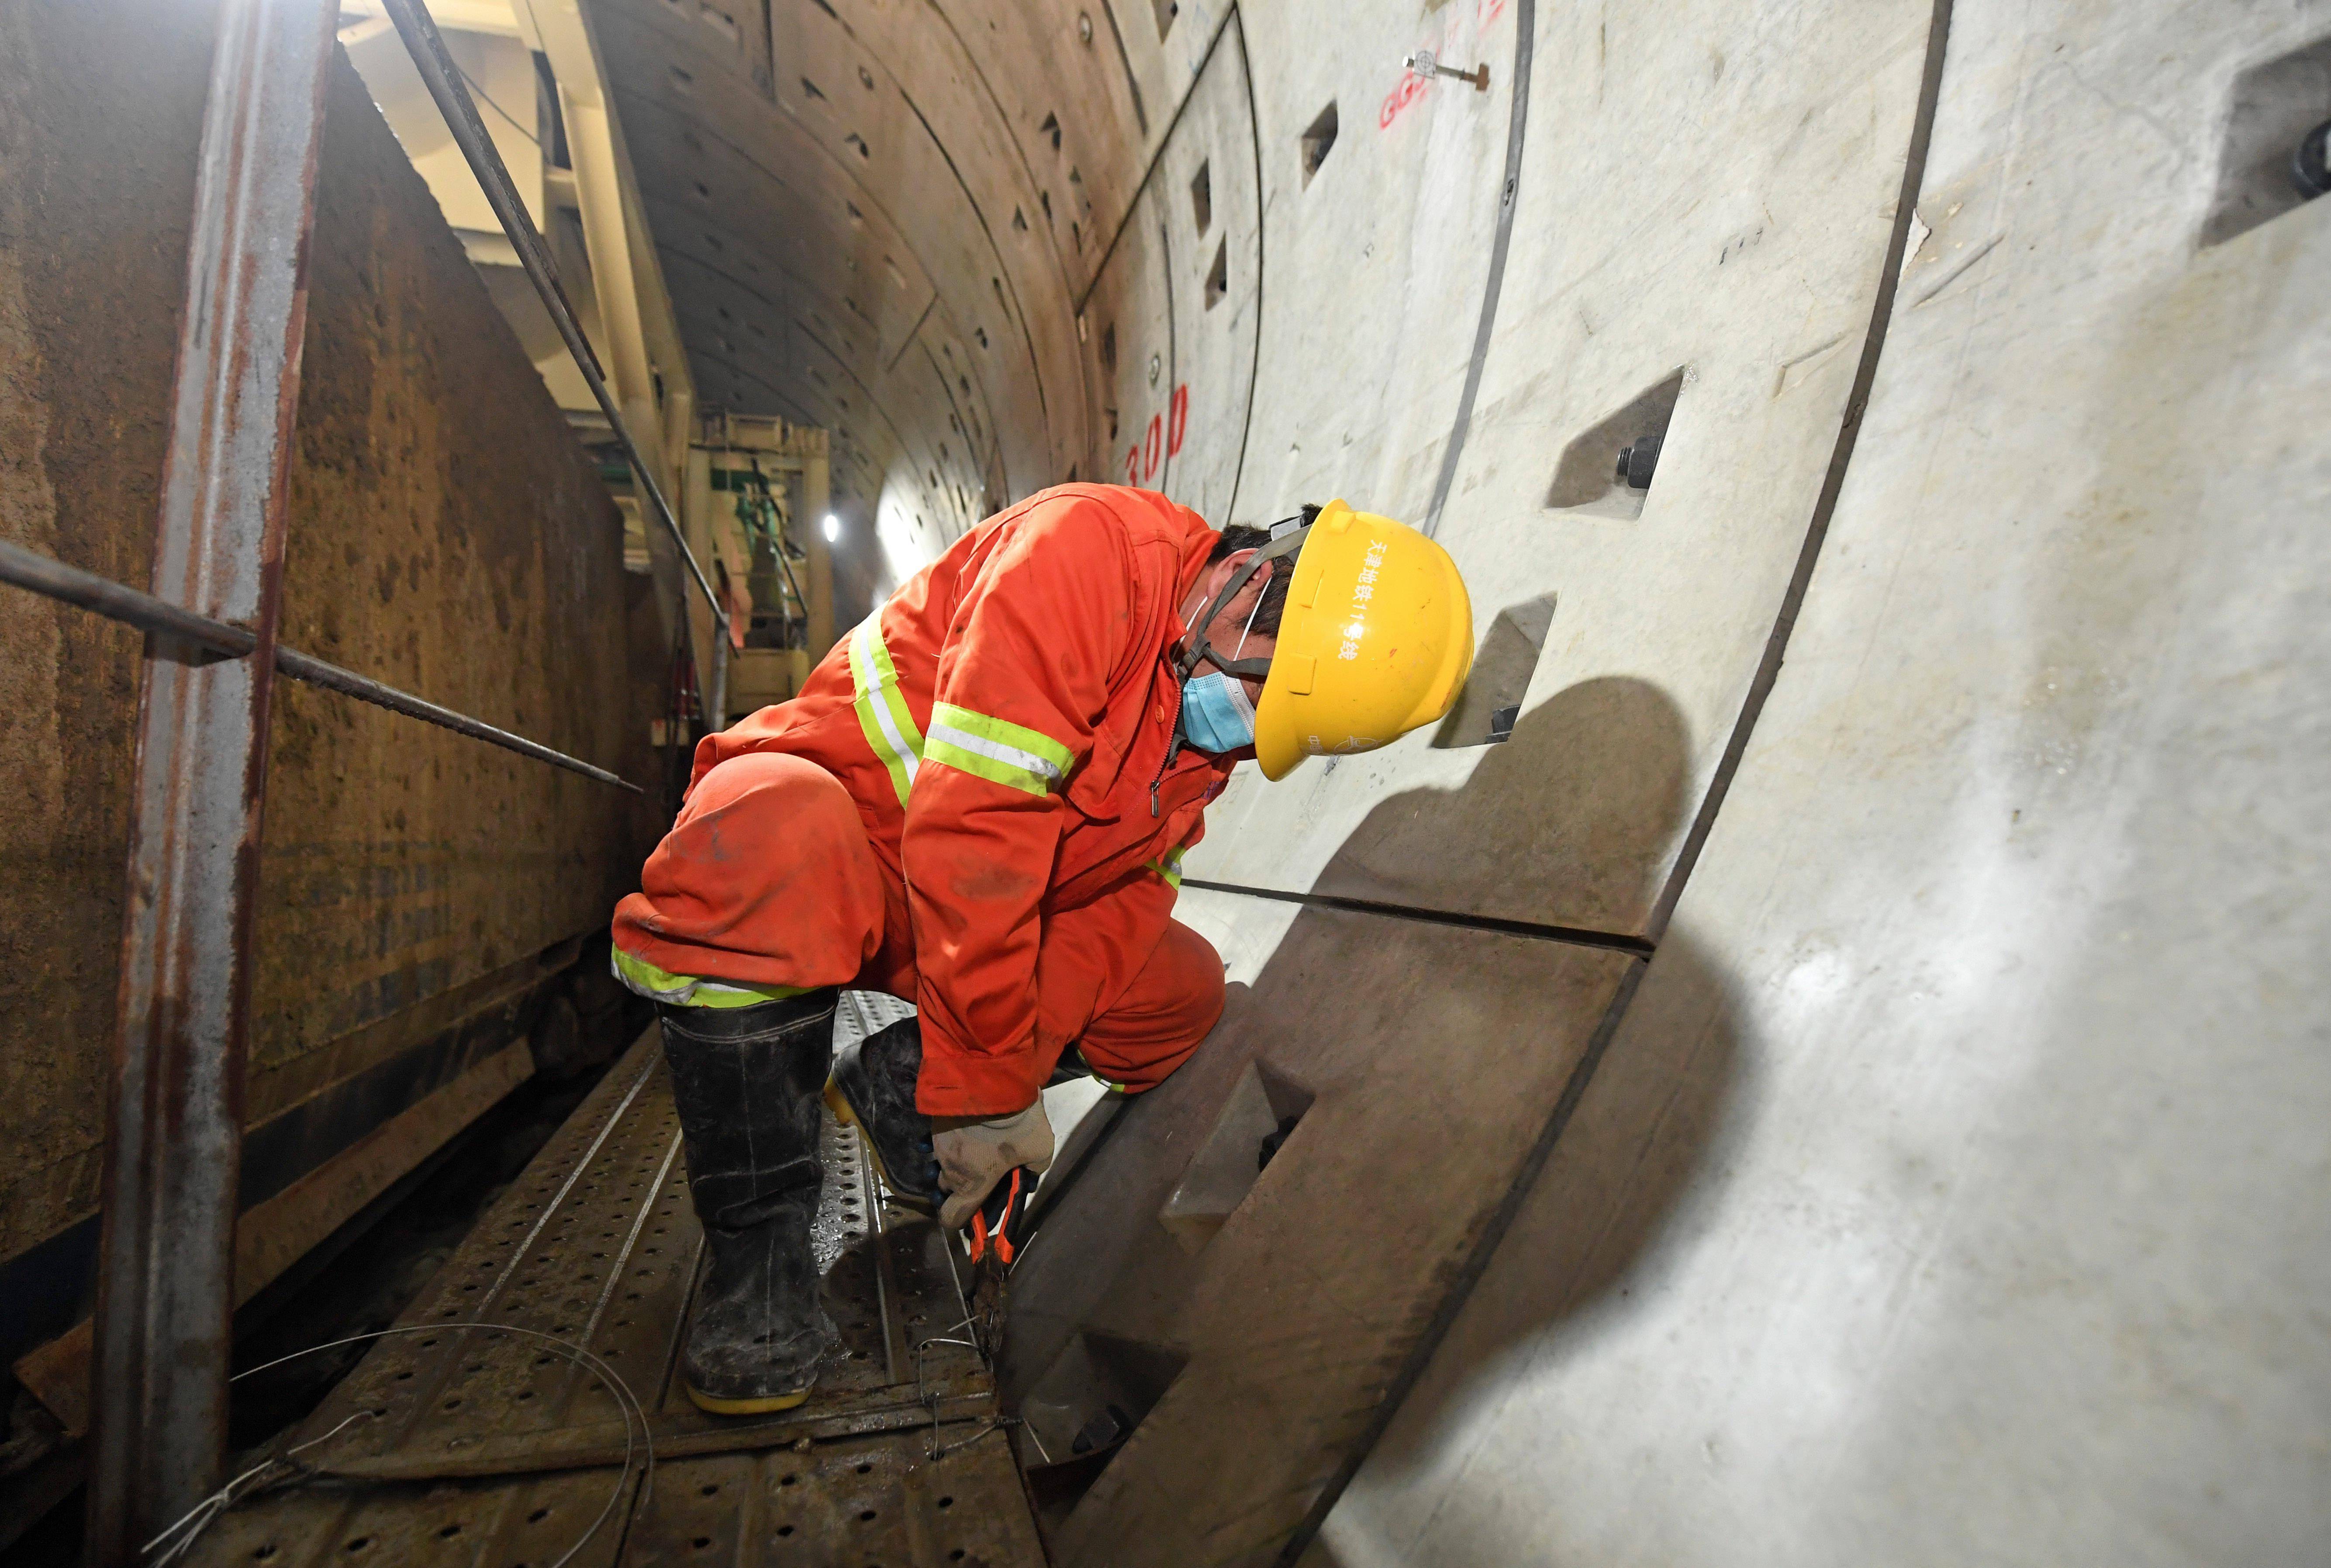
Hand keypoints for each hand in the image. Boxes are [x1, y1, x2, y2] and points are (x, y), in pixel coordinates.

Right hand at [933, 1100, 1054, 1229]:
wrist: (991, 1079)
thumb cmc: (1016, 1122)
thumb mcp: (1041, 1149)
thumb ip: (1034, 1168)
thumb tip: (1029, 1171)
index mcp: (973, 1184)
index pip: (952, 1217)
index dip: (960, 1221)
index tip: (973, 1212)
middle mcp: (951, 1170)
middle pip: (947, 1189)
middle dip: (961, 1184)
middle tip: (981, 1168)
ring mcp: (939, 1146)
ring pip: (942, 1162)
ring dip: (954, 1160)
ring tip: (972, 1146)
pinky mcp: (934, 1124)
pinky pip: (937, 1139)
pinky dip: (949, 1138)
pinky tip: (963, 1127)